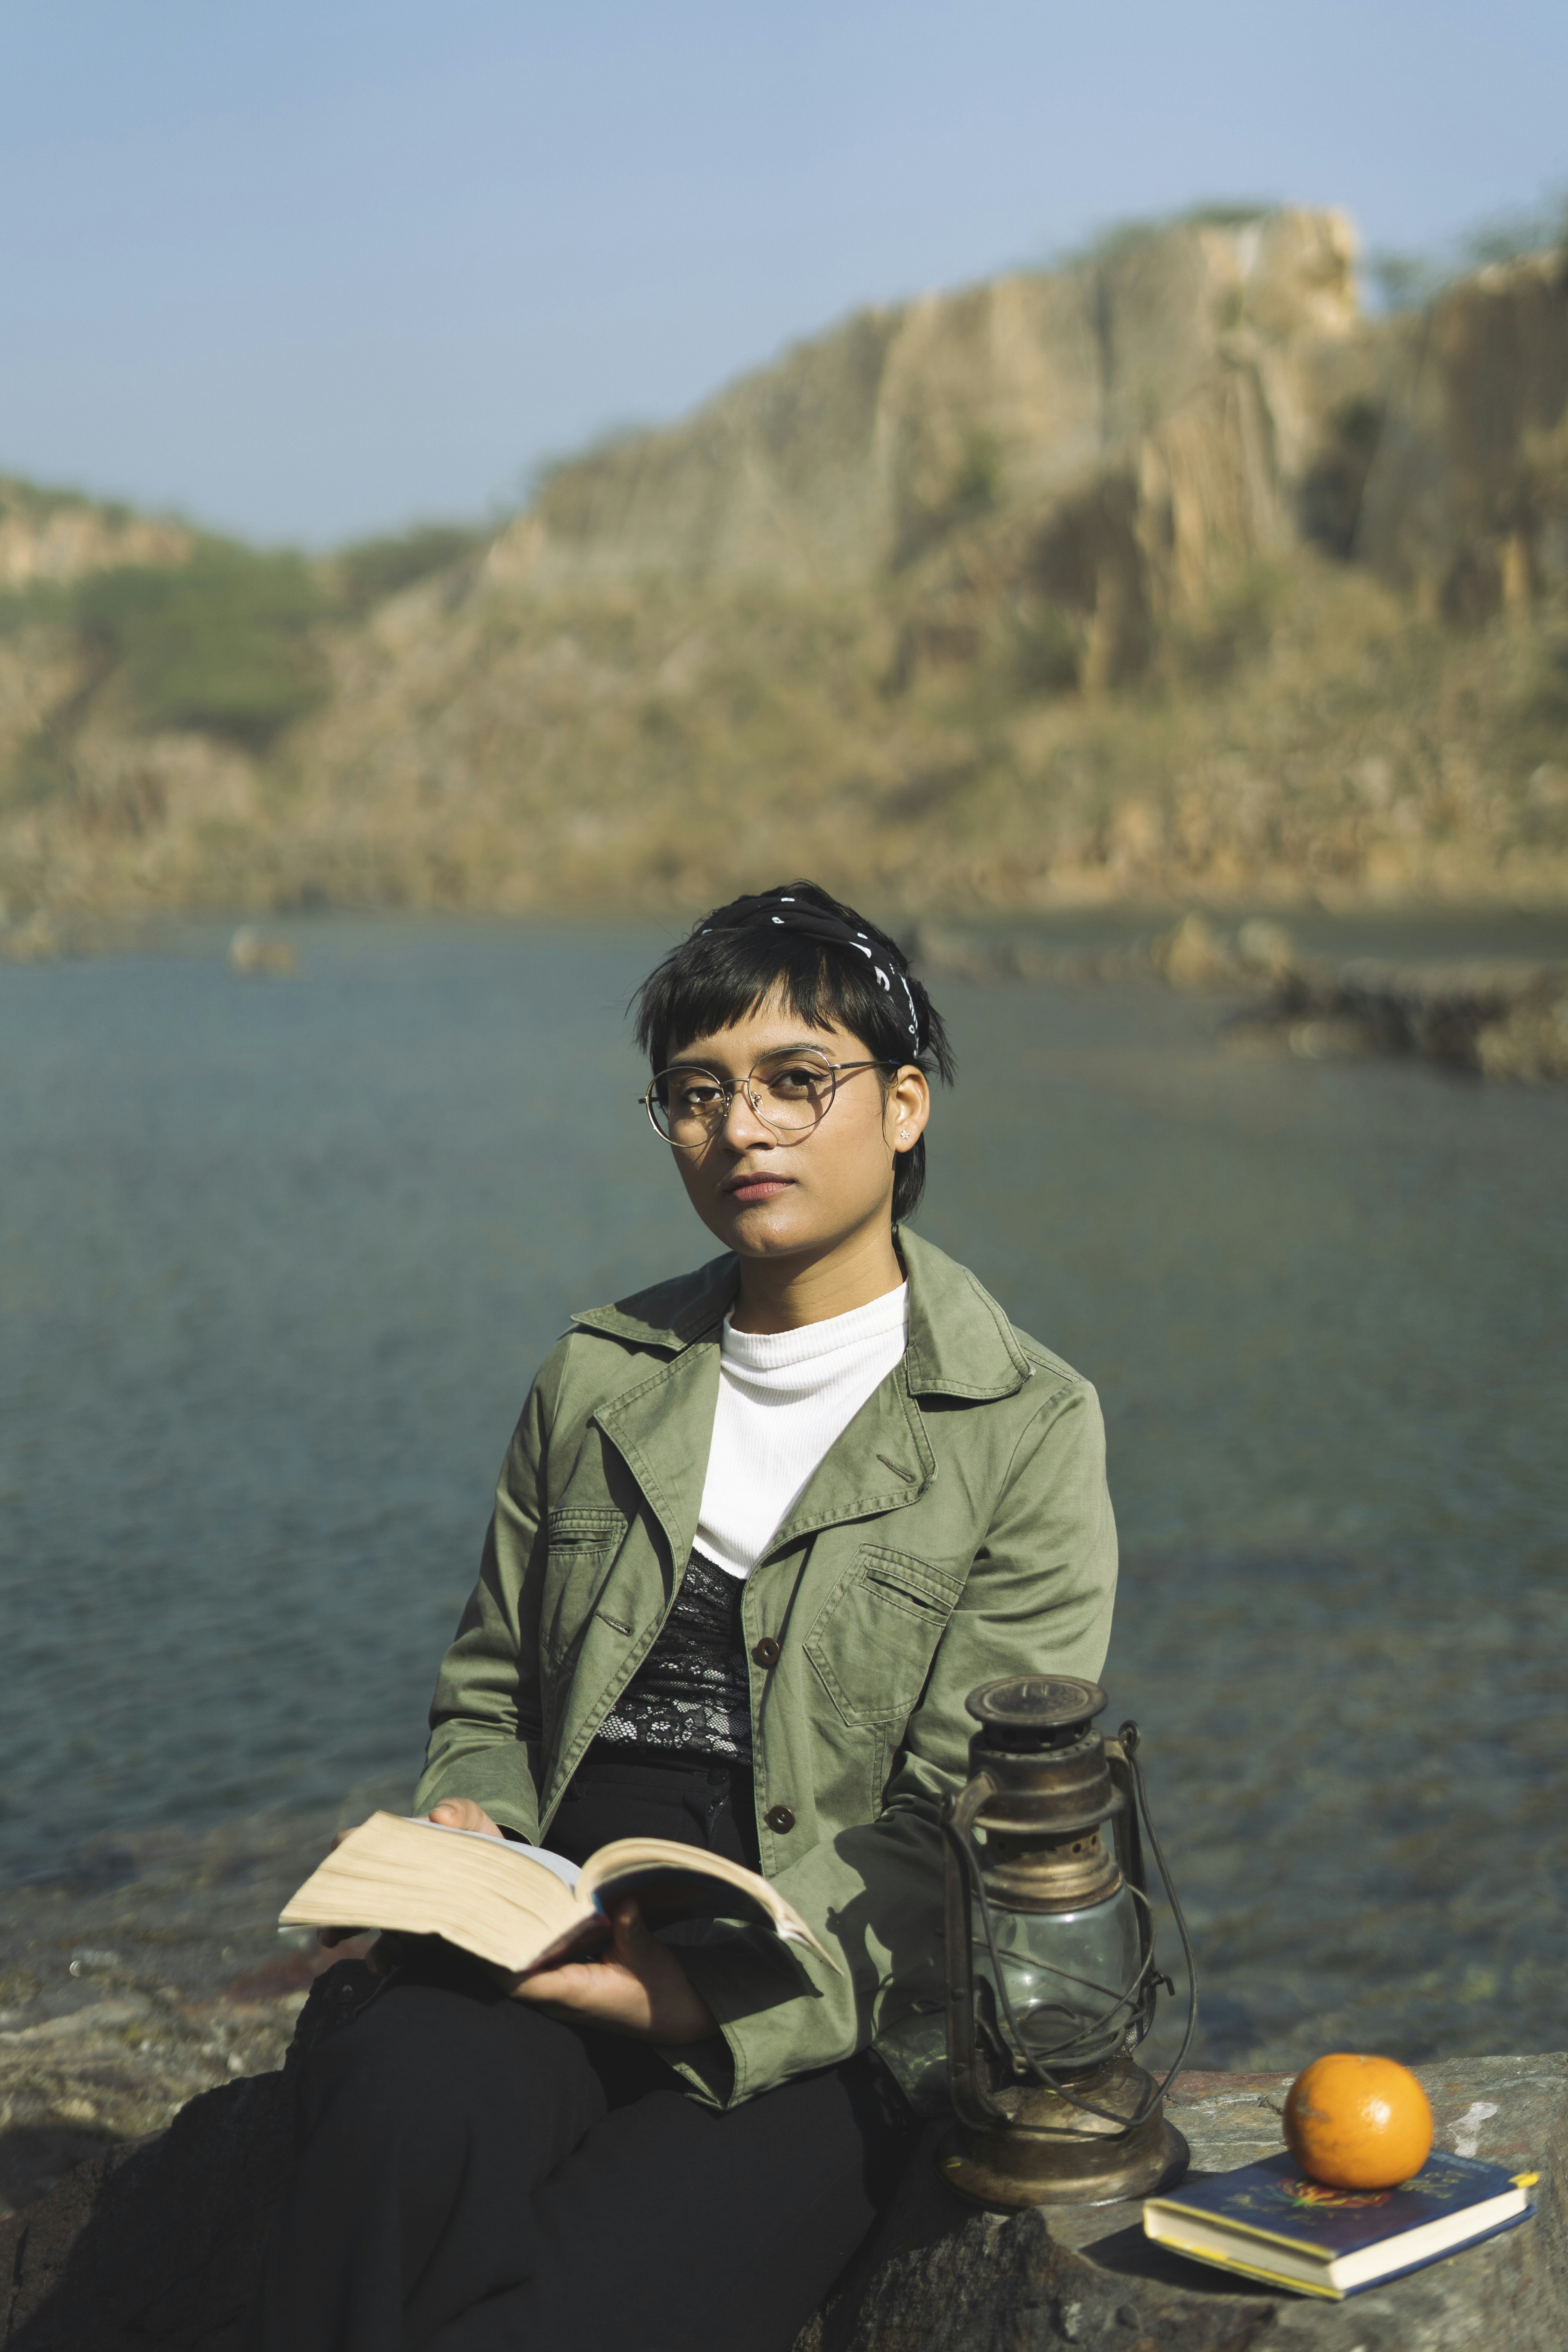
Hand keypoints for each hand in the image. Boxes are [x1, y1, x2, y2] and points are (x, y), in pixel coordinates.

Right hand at [315, 1799, 504, 1950]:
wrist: (499, 1877)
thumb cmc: (477, 1842)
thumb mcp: (473, 1821)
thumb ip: (460, 1811)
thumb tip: (439, 1815)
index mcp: (394, 1847)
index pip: (356, 1842)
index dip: (344, 1846)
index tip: (341, 1853)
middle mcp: (388, 1881)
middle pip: (348, 1889)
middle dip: (330, 1902)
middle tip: (322, 1912)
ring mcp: (398, 1910)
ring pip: (362, 1923)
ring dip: (343, 1931)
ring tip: (332, 1941)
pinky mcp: (413, 1938)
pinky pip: (389, 1953)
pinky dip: (380, 1960)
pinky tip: (383, 1967)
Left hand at [507, 1898, 717, 2045]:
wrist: (675, 2016)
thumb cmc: (660, 1989)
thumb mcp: (646, 1953)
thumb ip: (629, 1926)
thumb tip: (621, 1900)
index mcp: (574, 1993)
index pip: (518, 1981)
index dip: (497, 1958)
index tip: (483, 1927)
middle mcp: (561, 2001)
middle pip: (513, 1976)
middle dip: (500, 1944)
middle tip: (489, 1905)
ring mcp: (563, 1999)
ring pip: (524, 1973)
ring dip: (516, 1945)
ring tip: (504, 1908)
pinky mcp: (569, 1992)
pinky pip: (540, 1971)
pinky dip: (534, 1949)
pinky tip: (535, 1922)